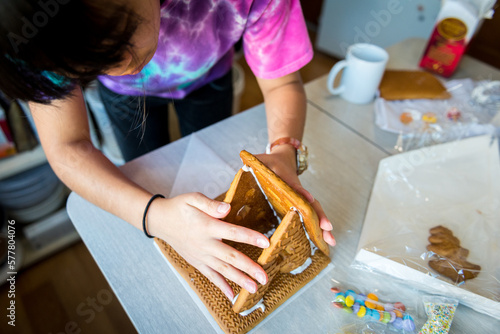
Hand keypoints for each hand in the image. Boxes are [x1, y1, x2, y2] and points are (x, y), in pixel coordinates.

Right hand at [147, 192, 269, 300]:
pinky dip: (221, 286)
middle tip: (264, 277)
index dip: (250, 237)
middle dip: (248, 268)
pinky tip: (232, 295)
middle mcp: (205, 243)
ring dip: (239, 280)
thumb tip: (227, 208)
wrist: (160, 221)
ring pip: (222, 269)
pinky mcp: (197, 261)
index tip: (266, 242)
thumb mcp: (193, 199)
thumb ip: (210, 204)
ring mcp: (200, 255)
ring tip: (254, 289)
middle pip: (230, 257)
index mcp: (206, 226)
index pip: (232, 232)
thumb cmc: (180, 207)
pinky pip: (210, 275)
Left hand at [255, 146, 335, 246]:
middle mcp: (298, 190)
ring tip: (330, 242)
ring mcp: (301, 198)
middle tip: (328, 230)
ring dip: (322, 227)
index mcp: (287, 180)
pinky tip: (321, 241)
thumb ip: (252, 161)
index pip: (295, 187)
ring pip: (314, 212)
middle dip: (320, 216)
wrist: (284, 158)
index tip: (309, 199)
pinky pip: (310, 216)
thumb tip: (243, 163)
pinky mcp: (301, 204)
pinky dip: (316, 228)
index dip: (302, 193)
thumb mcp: (261, 159)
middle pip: (311, 203)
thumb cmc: (270, 161)